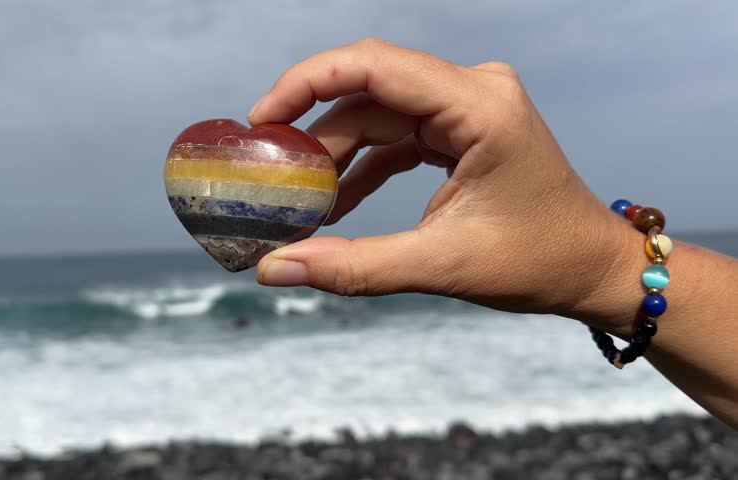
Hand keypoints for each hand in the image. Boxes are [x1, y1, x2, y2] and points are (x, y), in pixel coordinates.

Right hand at [249, 39, 641, 330]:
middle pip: (368, 93)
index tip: (261, 119)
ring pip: (375, 115)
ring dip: (335, 157)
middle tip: (270, 178)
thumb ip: (354, 266)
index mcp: (480, 107)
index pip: (375, 67)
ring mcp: (467, 107)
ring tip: (298, 203)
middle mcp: (474, 92)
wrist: (591, 268)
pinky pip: (394, 136)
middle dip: (314, 137)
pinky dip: (361, 167)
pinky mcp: (459, 129)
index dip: (307, 83)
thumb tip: (276, 269)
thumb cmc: (538, 261)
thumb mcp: (441, 266)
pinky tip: (333, 206)